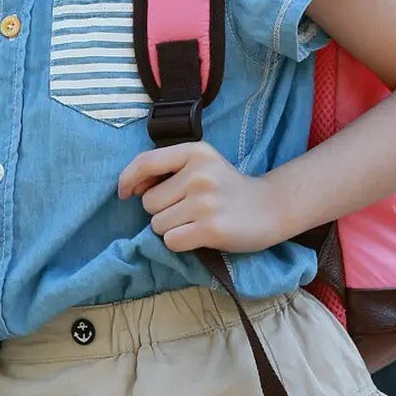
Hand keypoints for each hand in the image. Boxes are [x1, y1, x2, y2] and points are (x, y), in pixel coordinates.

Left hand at [117, 140, 281, 253]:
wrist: (270, 208)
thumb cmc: (227, 188)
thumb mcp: (201, 165)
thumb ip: (166, 170)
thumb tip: (128, 189)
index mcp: (196, 152)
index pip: (145, 162)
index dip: (127, 179)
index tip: (125, 193)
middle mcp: (200, 174)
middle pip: (149, 202)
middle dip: (161, 210)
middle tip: (189, 209)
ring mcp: (206, 202)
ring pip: (157, 225)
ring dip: (171, 229)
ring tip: (196, 222)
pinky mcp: (211, 229)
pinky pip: (172, 241)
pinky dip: (180, 243)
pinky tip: (200, 236)